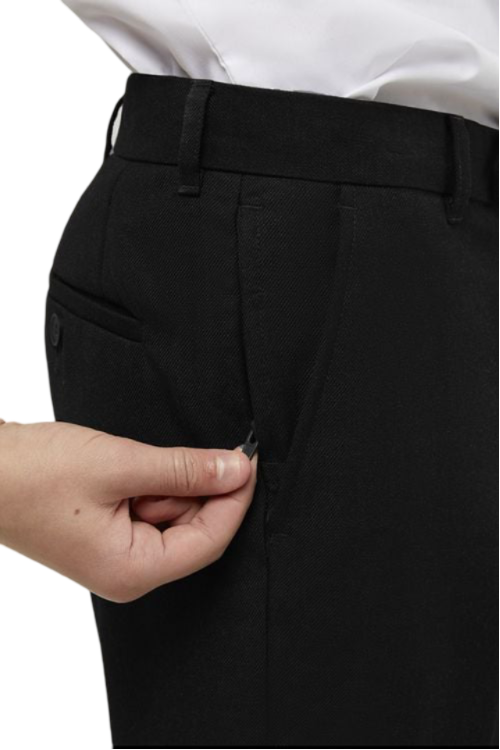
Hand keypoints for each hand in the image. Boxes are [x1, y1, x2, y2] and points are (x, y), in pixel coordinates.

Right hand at [0, 420, 256, 602]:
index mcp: (133, 570)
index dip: (235, 500)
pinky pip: (149, 510)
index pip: (210, 541)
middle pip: (194, 530)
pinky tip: (134, 465)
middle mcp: (128, 572)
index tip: (249, 462)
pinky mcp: (106, 535)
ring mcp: (116, 555)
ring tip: (139, 459)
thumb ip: (184, 469)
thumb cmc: (34, 475)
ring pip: (173, 516)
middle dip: (202, 487)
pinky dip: (154, 484)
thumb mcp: (120, 464)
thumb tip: (235, 469)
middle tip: (202, 448)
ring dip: (173, 482)